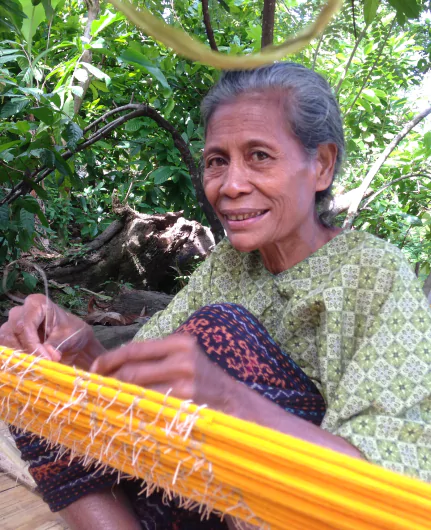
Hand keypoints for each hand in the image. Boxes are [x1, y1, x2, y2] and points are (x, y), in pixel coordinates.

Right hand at [0, 294, 104, 369]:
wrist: (70, 337)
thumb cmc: (71, 332)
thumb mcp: (68, 337)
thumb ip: (56, 345)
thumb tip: (49, 356)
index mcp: (36, 303)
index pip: (25, 324)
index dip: (32, 344)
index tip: (45, 359)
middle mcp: (20, 311)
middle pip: (12, 332)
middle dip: (27, 351)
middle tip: (42, 364)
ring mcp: (12, 323)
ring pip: (5, 341)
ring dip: (20, 355)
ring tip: (37, 363)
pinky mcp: (9, 336)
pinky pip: (5, 348)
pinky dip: (15, 357)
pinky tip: (29, 363)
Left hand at [91, 334, 236, 410]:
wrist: (233, 401)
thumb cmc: (203, 379)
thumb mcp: (184, 358)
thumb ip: (156, 358)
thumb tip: (115, 366)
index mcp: (180, 342)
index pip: (134, 348)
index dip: (109, 359)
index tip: (94, 369)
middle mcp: (183, 358)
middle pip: (132, 369)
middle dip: (108, 381)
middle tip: (95, 390)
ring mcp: (186, 381)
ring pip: (138, 389)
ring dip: (118, 397)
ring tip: (106, 401)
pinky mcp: (187, 402)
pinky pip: (150, 405)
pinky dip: (134, 409)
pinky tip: (127, 413)